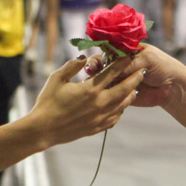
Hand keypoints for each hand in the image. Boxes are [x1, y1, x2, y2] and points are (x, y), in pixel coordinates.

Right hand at [28, 55, 142, 145]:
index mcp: (90, 89)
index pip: (112, 72)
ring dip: (130, 95)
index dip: (122, 63)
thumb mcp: (56, 78)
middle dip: (134, 79)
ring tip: (135, 88)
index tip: (129, 56)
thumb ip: (72, 66)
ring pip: (122, 105)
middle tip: (143, 71)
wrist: (43, 130)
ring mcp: (99, 117)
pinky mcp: (97, 128)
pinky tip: (120, 107)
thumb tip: (84, 58)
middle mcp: (99, 103)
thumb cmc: (47, 102)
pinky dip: (120, 111)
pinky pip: (114, 118)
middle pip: (124, 89)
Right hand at [85, 44, 185, 108]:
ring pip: (103, 83)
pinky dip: (108, 96)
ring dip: (99, 86)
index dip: (96, 60)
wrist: (174, 86)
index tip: (93, 66)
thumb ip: (127, 64)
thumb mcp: (145, 59)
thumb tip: (109, 70)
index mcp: (124, 53)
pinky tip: (106, 97)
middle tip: (91, 77)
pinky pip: (112, 96)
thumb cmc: (162, 66)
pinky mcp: (122, 94)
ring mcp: (119, 81)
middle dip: (94, 73)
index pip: (105, 54)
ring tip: (97, 89)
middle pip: (100, 68)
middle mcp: (119, 66)